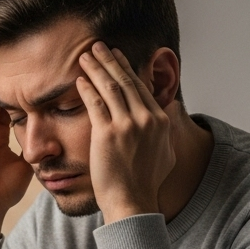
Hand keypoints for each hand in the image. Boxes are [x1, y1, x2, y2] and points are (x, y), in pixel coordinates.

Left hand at [77, 42, 175, 223]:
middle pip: (126, 81)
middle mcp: (146, 119)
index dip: (127, 70)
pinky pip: (95, 104)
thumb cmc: (146, 183)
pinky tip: (80, 79)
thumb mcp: (166, 154)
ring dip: (97, 68)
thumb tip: (169, 112)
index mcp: (160, 121)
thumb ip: (166, 131)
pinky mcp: (107, 134)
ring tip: (86, 56)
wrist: (132, 202)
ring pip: (111, 87)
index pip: (142, 88)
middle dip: (111, 60)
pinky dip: (87, 89)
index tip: (117, 58)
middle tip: (99, 46)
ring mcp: (127, 125)